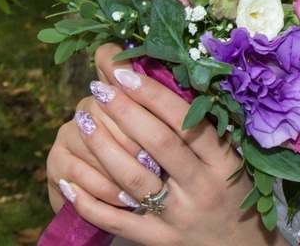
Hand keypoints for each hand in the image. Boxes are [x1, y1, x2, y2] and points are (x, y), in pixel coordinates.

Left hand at [48, 44, 285, 245]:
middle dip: (124, 111)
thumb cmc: (232, 189)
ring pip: (133, 179)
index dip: (152, 93)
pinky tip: (67, 180)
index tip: (125, 71)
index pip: (184, 121)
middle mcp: (201, 187)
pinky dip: (88, 202)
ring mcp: (178, 217)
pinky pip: (118, 222)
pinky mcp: (159, 240)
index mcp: (222, 161)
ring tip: (82, 120)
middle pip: (158, 143)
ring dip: (103, 147)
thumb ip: (200, 125)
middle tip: (99, 87)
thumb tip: (160, 78)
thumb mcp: (230, 156)